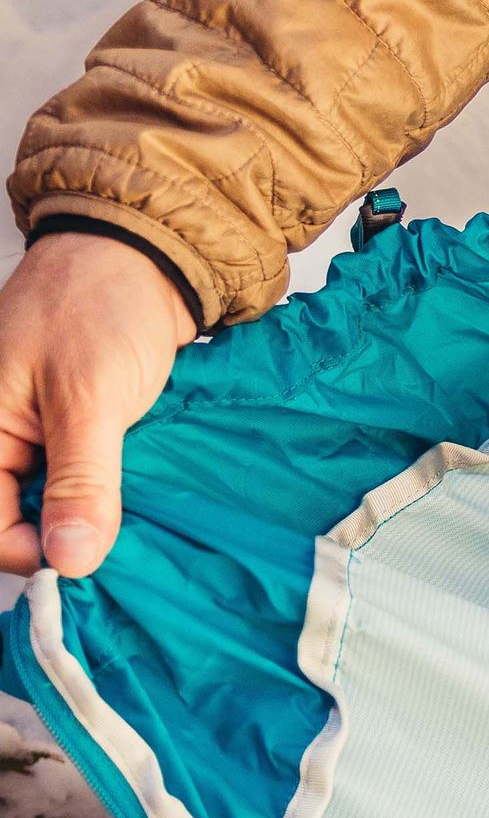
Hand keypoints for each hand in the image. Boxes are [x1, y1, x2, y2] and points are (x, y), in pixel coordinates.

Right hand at [0, 231, 193, 577]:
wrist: (144, 258)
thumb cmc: (101, 306)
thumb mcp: (90, 400)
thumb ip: (81, 481)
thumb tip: (71, 558)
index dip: (33, 552)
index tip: (89, 560)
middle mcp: (0, 435)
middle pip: (21, 518)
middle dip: (68, 537)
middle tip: (124, 542)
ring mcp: (37, 436)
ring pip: (58, 504)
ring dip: (95, 518)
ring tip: (138, 520)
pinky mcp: (75, 432)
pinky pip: (84, 481)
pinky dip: (111, 494)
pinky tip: (141, 498)